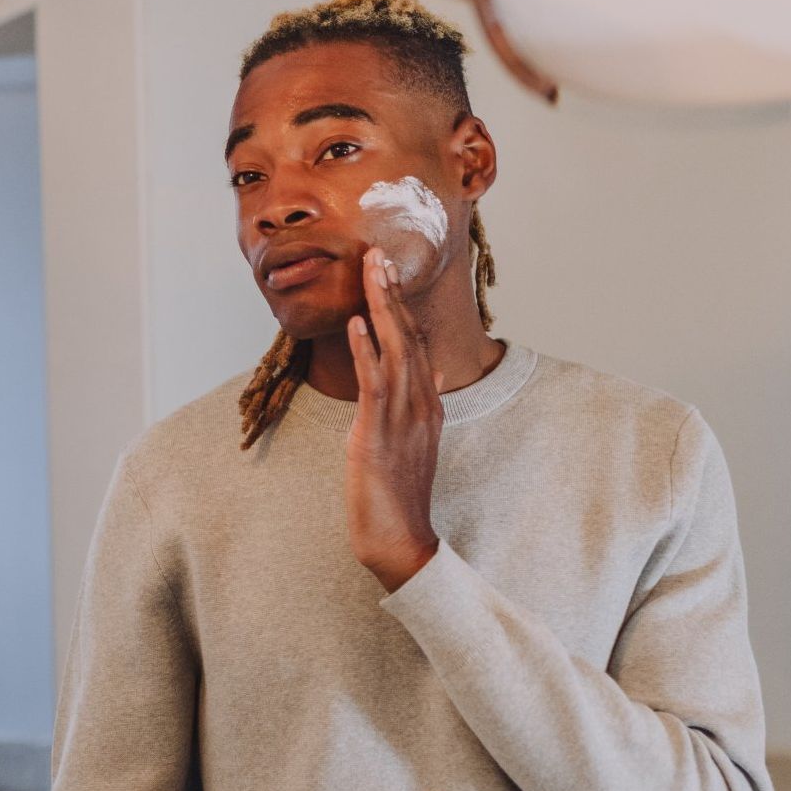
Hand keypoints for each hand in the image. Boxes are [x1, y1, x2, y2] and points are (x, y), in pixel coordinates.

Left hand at [346, 247, 441, 592]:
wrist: (400, 538)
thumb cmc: (399, 493)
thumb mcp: (414, 441)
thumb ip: (421, 403)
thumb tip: (432, 371)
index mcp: (428, 402)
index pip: (416, 342)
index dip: (401, 305)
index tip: (388, 271)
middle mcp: (421, 402)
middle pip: (409, 334)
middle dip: (392, 291)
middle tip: (378, 252)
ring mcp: (404, 416)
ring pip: (396, 348)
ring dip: (382, 306)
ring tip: (371, 268)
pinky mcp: (380, 432)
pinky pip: (376, 382)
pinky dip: (368, 349)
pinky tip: (358, 323)